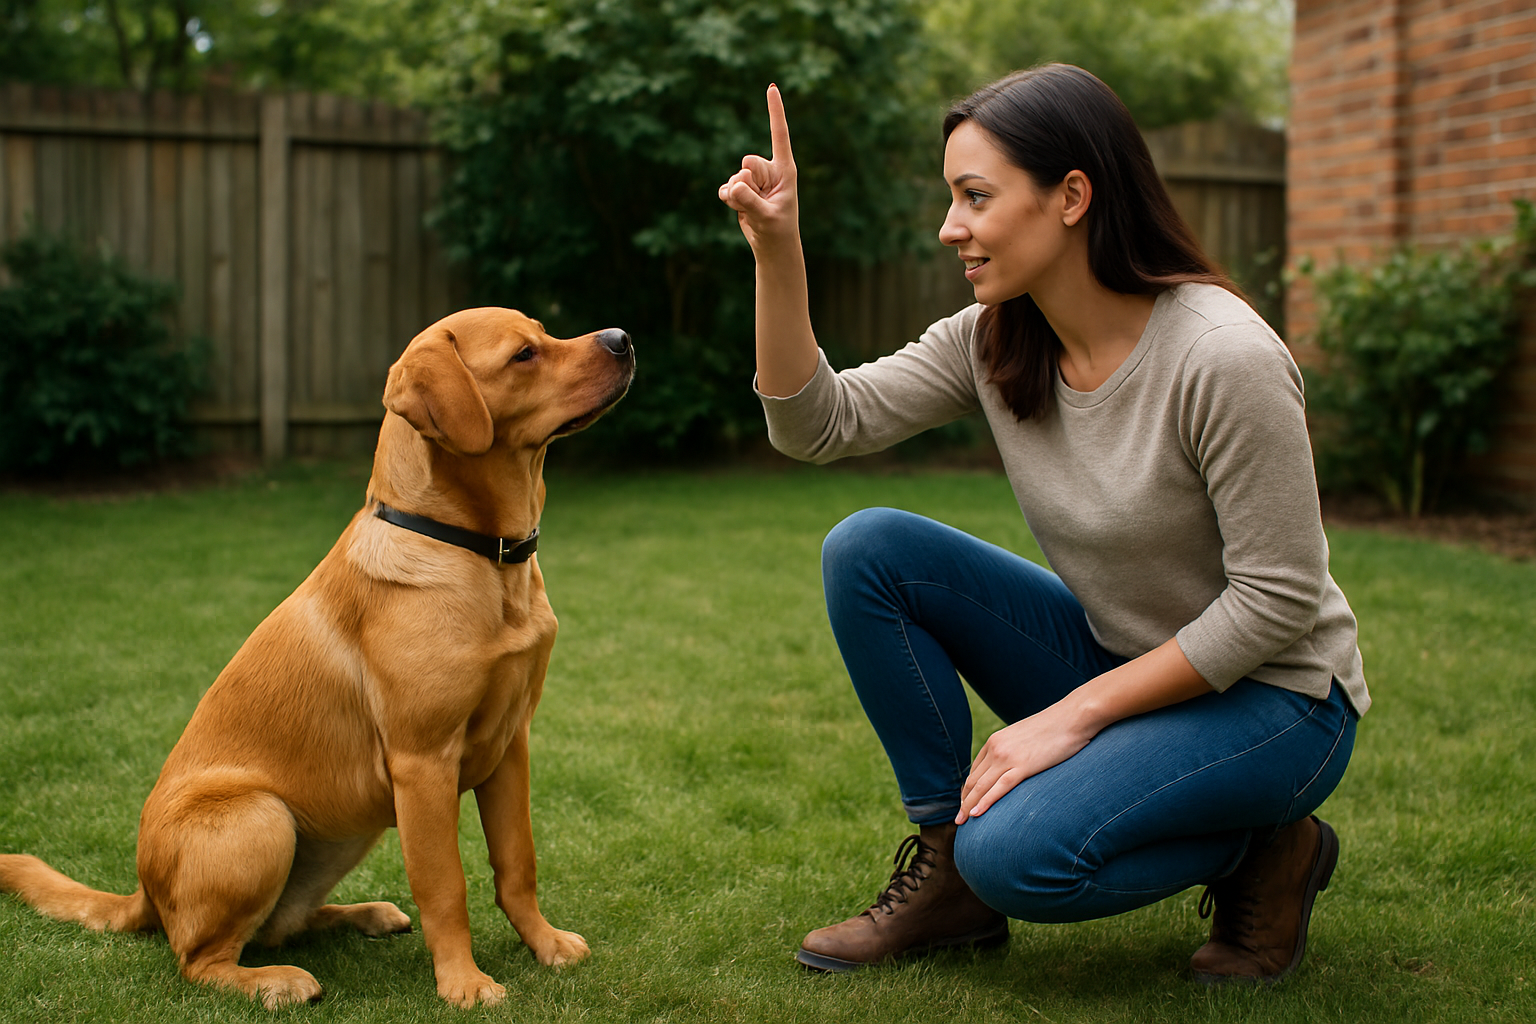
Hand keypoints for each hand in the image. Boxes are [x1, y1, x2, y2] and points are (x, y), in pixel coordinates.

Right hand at [718, 84, 798, 254]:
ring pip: (734, 177)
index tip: (771, 87)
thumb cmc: (778, 230)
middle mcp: (769, 170)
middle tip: (760, 202)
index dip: (774, 111)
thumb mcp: (767, 216)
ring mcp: (753, 179)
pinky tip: (737, 209)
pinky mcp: (740, 190)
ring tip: (753, 210)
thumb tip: (731, 187)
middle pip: (747, 162)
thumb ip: (749, 200)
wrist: (772, 247)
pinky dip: (728, 199)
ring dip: (738, 196)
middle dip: (748, 184)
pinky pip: (726, 187)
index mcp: (785, 169)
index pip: (779, 135)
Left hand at [956, 702, 1097, 823]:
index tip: (966, 805)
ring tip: (962, 822)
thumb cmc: (1055, 728)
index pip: (974, 771)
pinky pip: (999, 788)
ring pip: (981, 786)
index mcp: (995, 741)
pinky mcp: (1023, 765)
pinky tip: (976, 814)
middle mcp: (996, 748)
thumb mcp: (1026, 737)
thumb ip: (1014, 750)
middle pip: (973, 780)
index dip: (968, 790)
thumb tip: (1015, 765)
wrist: (1073, 716)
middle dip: (964, 801)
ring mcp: (1008, 757)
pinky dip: (985, 802)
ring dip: (968, 806)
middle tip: (959, 820)